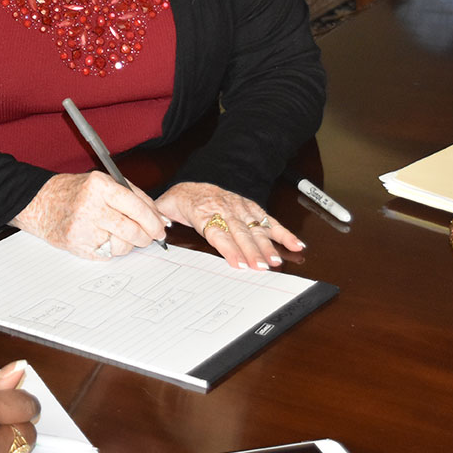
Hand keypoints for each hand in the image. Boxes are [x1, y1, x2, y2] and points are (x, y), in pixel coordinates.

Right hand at [11, 171, 167, 257]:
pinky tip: (104, 239)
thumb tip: (157, 215)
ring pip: (122, 246)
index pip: (136, 206)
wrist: (40, 203)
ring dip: (129, 245)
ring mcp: (82, 228)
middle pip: (132, 230)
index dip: (153, 220)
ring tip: (123, 236)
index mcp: (99, 186)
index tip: (160, 228)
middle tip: (149, 237)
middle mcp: (90, 207)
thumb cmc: (73, 191)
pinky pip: (107, 255)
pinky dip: (112, 250)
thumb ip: (131, 195)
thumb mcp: (101, 181)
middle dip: (146, 236)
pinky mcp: (77, 245)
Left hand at [157, 181, 302, 268]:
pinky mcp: (251, 209)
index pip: (217, 231)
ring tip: (276, 261)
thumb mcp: (165, 207)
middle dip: (252, 251)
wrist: (194, 185)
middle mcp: (224, 209)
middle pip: (240, 232)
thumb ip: (160, 218)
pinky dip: (284, 233)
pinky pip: (269, 220)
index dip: (229, 248)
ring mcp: (240, 208)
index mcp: (203, 210)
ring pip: (256, 228)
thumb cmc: (181, 201)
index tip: (238, 262)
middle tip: (261, 267)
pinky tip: (296, 245)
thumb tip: (155, 230)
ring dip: (268, 246)